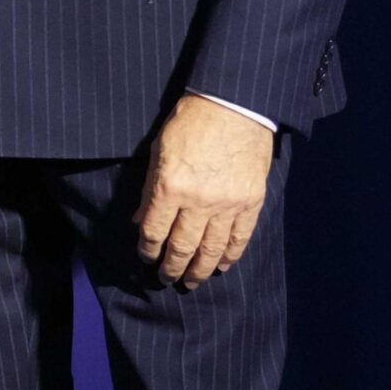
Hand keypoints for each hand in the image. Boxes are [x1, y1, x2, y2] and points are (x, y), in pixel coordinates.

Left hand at [134, 96, 274, 288]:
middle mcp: (198, 202)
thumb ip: (149, 188)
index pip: (153, 230)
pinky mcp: (251, 203)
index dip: (147, 249)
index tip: (145, 258)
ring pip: (211, 249)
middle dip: (171, 267)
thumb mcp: (157, 151)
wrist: (233, 107)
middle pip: (182, 246)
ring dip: (199, 270)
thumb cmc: (189, 123)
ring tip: (190, 282)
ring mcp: (227, 205)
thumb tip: (139, 219)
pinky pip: (239, 238)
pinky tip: (221, 267)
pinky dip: (229, 256)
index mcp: (170, 186)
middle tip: (165, 279)